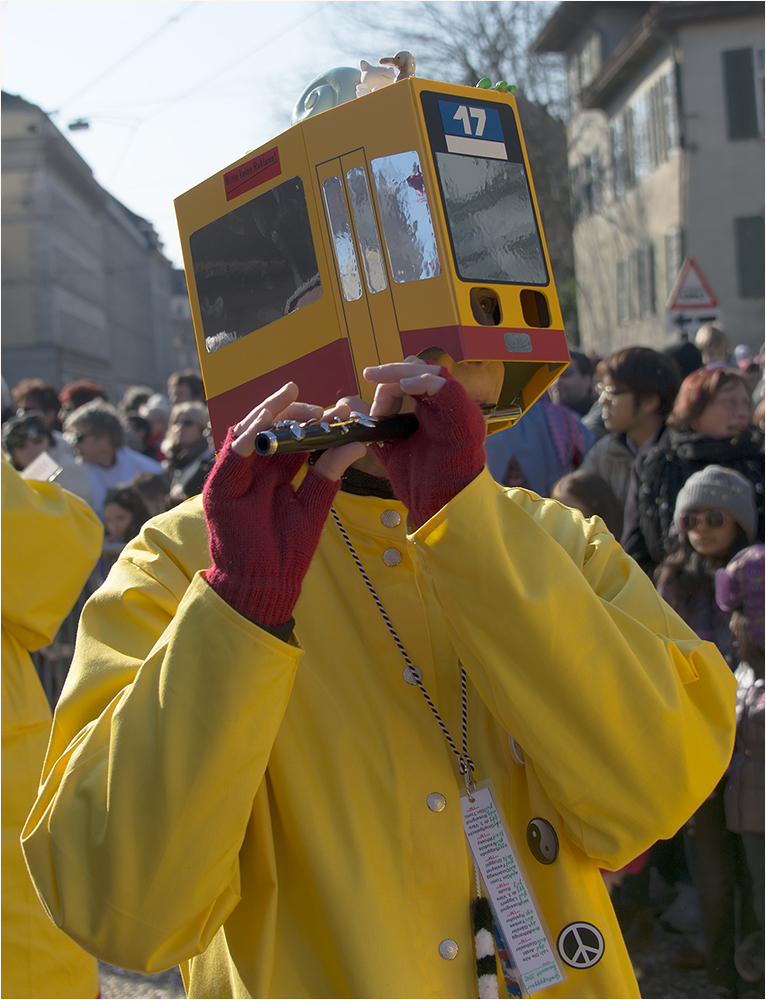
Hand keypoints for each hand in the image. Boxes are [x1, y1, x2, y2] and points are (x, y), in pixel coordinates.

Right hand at [203, 383, 365, 625]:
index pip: (291, 438)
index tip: (336, 410)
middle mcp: (253, 470)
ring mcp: (234, 477)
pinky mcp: (218, 490)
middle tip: (316, 406)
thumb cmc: (288, 549)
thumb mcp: (313, 505)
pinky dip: (244, 440)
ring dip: (267, 415)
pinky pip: (229, 458)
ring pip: (246, 433)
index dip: (311, 422)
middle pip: (268, 429)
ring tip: (289, 400)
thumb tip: (356, 443)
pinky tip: (262, 426)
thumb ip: (329, 473)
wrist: (266, 583)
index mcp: (275, 473)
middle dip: (291, 413)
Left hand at [363, 358, 486, 526]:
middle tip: (369, 375)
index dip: (386, 384)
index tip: (369, 405)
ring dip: (402, 372)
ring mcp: (458, 409)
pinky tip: (403, 385)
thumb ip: (379, 430)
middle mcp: (447, 406)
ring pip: (430, 371)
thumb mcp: (394, 449)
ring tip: (379, 378)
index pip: (410, 381)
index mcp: (432, 412)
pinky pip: (445, 386)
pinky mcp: (465, 415)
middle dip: (391, 372)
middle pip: (419, 370)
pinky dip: (422, 381)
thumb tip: (355, 411)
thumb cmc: (422, 483)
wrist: (441, 506)